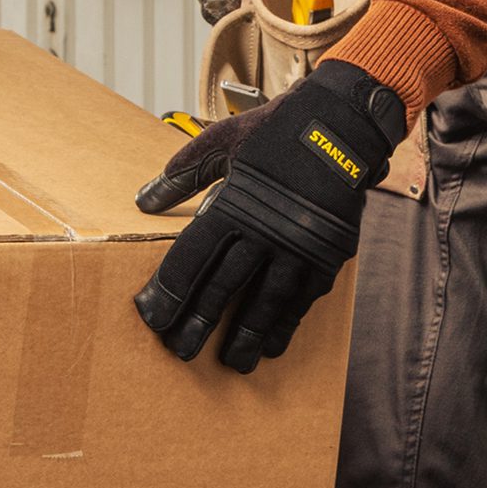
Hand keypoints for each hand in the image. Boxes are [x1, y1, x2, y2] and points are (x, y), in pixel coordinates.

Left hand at [133, 62, 404, 371]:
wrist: (342, 123)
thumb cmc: (277, 128)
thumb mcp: (222, 140)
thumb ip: (182, 173)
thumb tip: (144, 201)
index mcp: (231, 204)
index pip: (190, 261)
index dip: (169, 294)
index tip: (153, 319)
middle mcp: (264, 232)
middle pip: (223, 290)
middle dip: (199, 325)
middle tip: (181, 353)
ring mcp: (298, 247)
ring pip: (266, 303)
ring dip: (247, 336)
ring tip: (233, 363)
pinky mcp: (326, 254)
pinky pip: (302, 299)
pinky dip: (287, 324)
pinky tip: (273, 344)